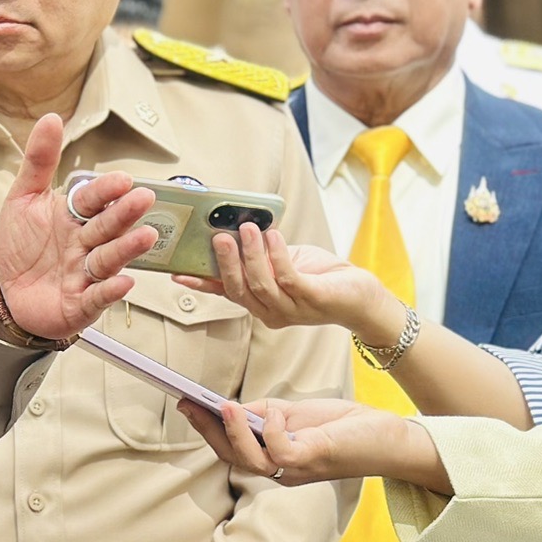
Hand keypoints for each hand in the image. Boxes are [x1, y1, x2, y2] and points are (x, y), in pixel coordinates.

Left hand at [0, 116, 156, 340]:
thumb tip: (50, 119)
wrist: (9, 294)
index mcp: (74, 216)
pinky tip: (124, 282)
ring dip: (126, 248)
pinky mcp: (82, 302)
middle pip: (106, 226)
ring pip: (109, 259)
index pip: (92, 199)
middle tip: (144, 198)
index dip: (105, 190)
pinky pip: (98, 296)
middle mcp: (85, 242)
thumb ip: (38, 162)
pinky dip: (110, 291)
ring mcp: (86, 273)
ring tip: (144, 236)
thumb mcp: (22, 200)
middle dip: (124, 213)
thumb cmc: (21, 247)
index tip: (121, 180)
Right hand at [179, 223, 401, 345]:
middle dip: (225, 262)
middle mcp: (271, 312)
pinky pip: (288, 278)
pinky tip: (273, 236)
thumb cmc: (325, 279)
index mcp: (260, 304)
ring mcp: (291, 309)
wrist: (363, 297)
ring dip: (250, 255)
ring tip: (245, 229)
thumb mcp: (286, 264)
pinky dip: (276, 255)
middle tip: (218, 237)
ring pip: (260, 284)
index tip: (178, 272)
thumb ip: (265, 256)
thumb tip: (241, 231)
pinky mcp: (313, 300)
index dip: (201, 283)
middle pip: (238, 289)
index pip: (225, 293)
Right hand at [179, 395, 448, 492]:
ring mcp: (296, 470)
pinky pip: (279, 452)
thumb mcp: (297, 415)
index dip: (207, 428)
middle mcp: (281, 471)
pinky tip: (271, 412)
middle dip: (209, 431)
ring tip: (224, 406)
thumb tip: (236, 408)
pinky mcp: (313, 460)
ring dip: (233, 433)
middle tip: (191, 404)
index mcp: (275, 460)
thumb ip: (266, 414)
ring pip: (250, 461)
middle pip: (232, 458)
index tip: (186, 404)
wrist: (391, 438)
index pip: (231, 448)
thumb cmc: (346, 426)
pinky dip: (270, 431)